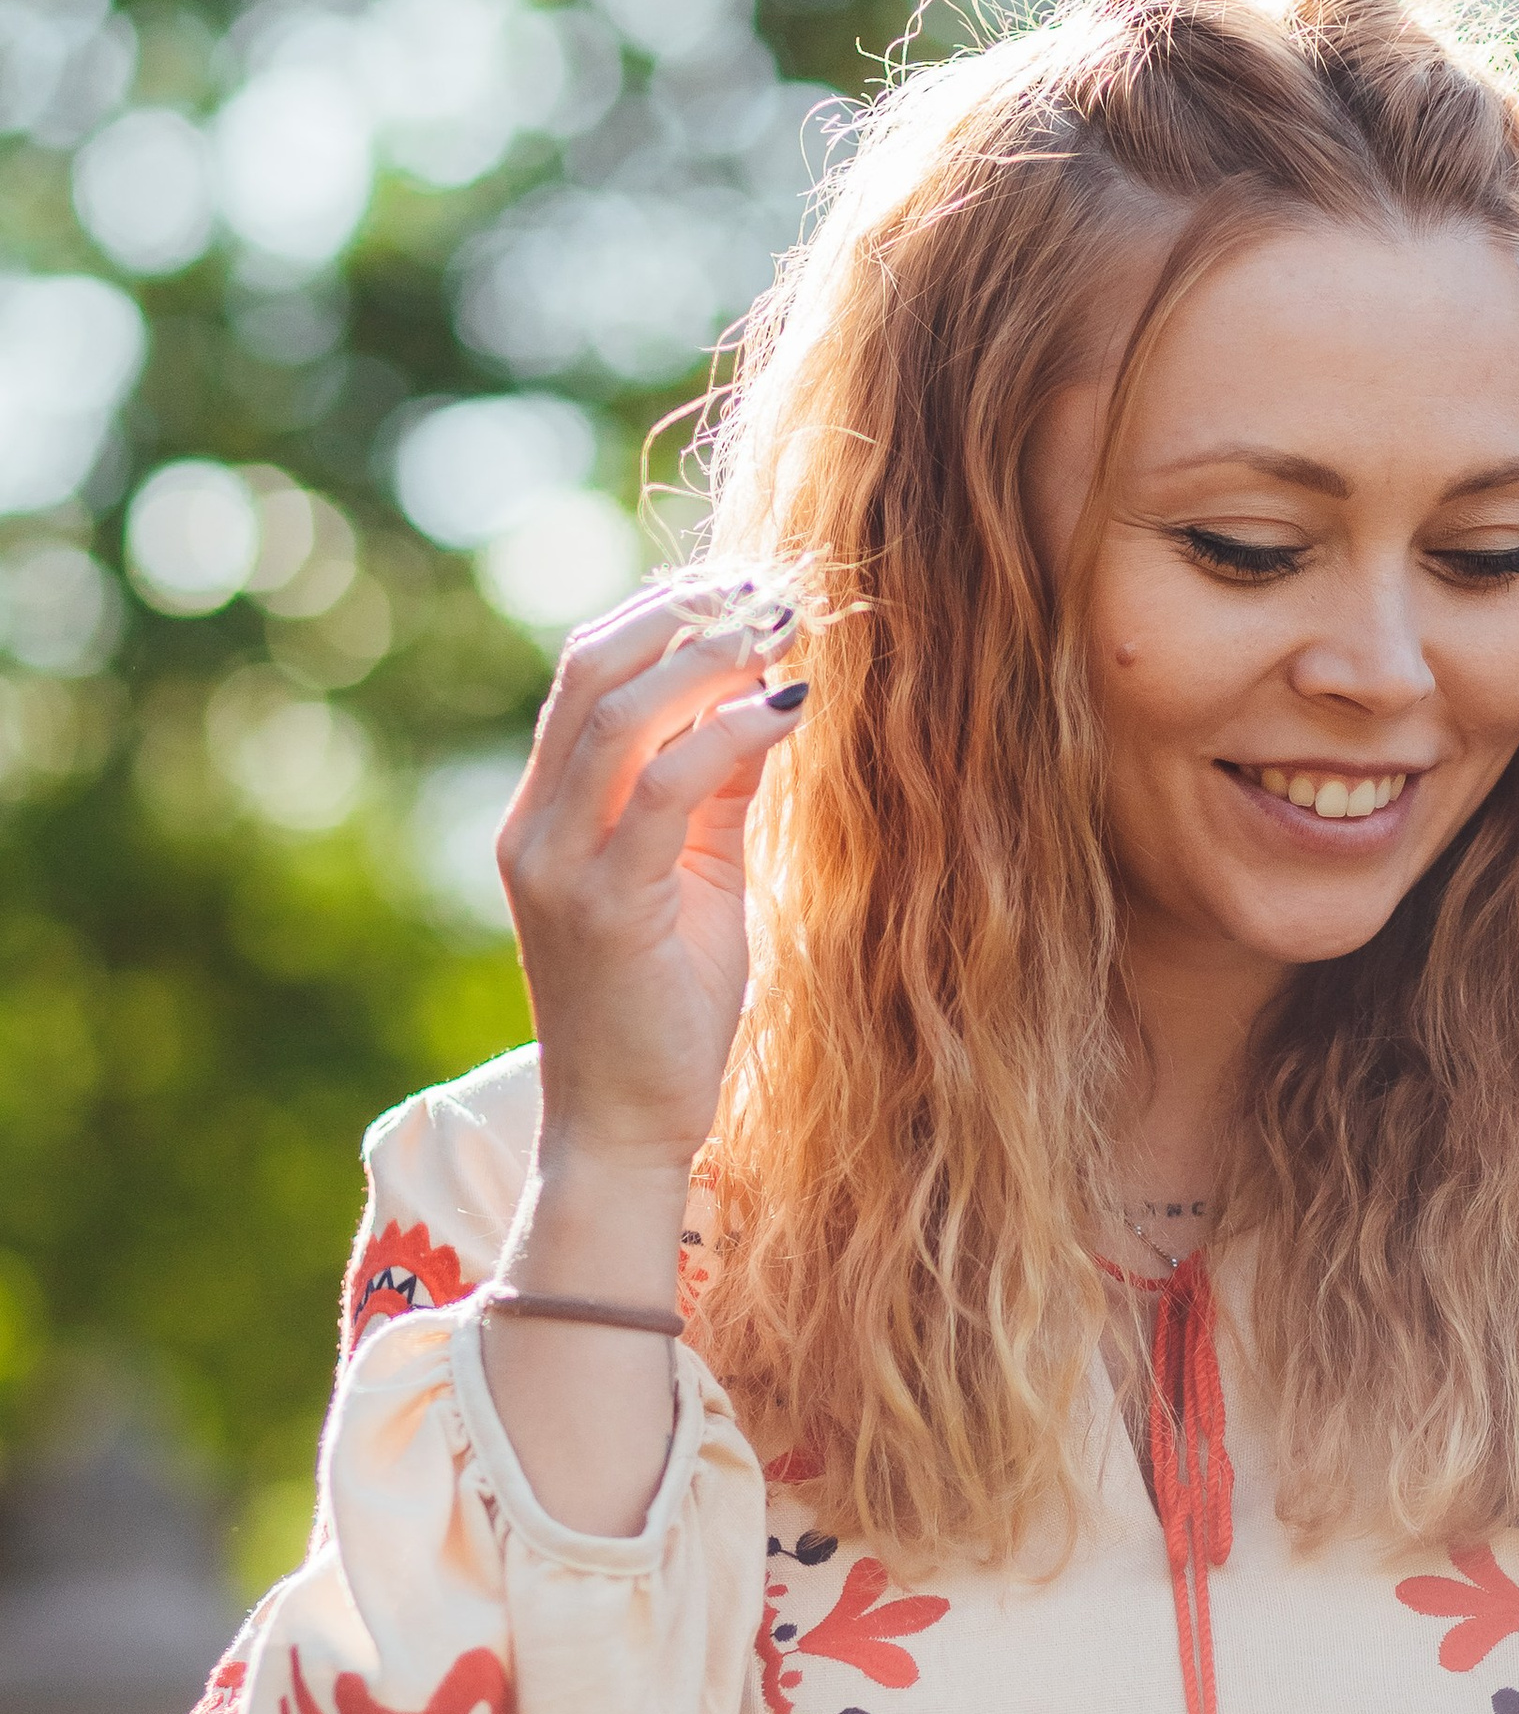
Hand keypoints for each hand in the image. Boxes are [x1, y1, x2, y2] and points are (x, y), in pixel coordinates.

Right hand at [495, 577, 812, 1183]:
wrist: (625, 1127)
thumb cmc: (665, 1012)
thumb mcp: (696, 878)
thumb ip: (714, 791)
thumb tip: (761, 697)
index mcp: (545, 814)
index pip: (586, 675)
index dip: (663, 615)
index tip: (744, 586)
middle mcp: (535, 826)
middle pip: (591, 669)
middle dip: (683, 613)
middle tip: (771, 587)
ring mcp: (557, 862)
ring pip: (618, 712)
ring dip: (708, 654)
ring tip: (785, 626)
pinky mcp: (603, 901)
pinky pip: (665, 785)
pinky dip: (729, 731)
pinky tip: (788, 707)